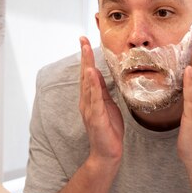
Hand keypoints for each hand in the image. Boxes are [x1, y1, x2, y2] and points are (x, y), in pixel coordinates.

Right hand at [79, 36, 123, 166]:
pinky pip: (95, 98)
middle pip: (84, 75)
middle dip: (84, 56)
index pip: (88, 74)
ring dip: (86, 66)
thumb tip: (97, 74)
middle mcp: (86, 102)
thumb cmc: (108, 131)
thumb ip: (101, 91)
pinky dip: (93, 85)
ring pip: (88, 84)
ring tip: (86, 50)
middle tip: (82, 39)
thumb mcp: (107, 106)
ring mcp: (90, 109)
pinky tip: (92, 73)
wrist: (107, 153)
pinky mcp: (96, 117)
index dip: (86, 57)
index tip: (85, 42)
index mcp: (90, 99)